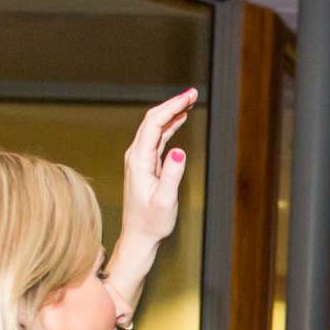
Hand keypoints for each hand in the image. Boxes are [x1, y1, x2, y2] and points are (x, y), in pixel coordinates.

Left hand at [120, 89, 193, 248]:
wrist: (139, 236)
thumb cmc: (152, 222)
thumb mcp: (164, 200)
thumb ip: (171, 175)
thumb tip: (179, 151)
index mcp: (139, 160)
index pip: (154, 123)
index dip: (172, 106)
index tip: (189, 96)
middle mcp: (136, 155)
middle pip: (153, 120)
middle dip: (172, 104)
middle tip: (193, 93)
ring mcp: (140, 159)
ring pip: (155, 127)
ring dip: (172, 112)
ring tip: (189, 101)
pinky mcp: (145, 164)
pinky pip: (157, 138)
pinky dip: (170, 126)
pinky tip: (180, 120)